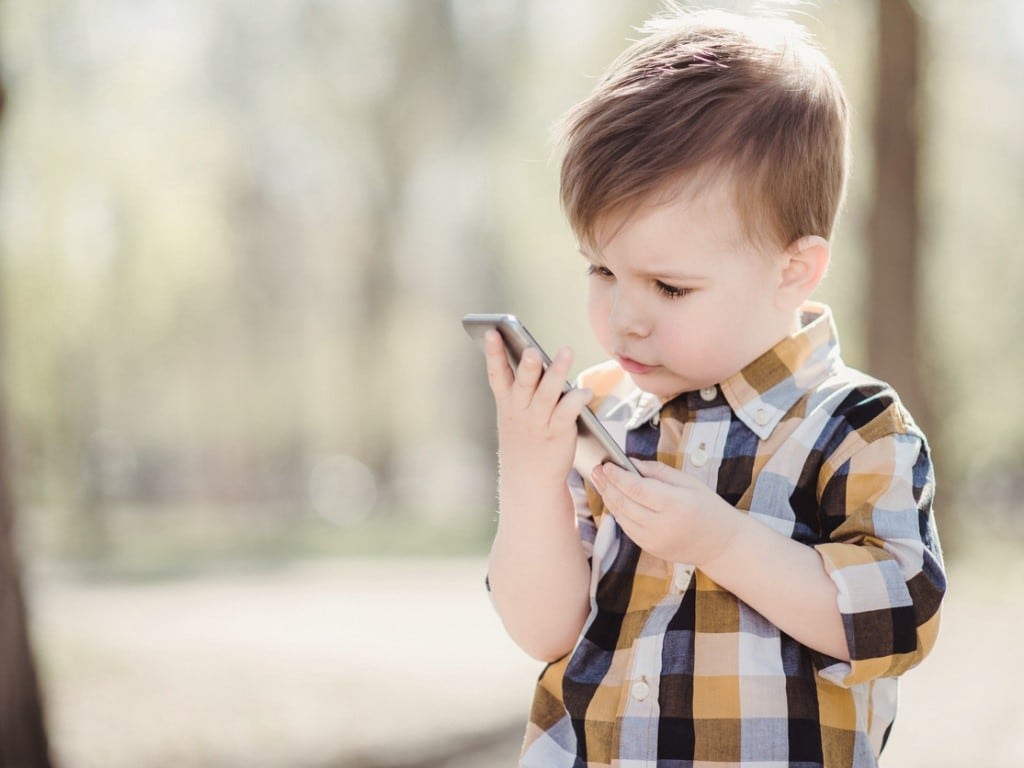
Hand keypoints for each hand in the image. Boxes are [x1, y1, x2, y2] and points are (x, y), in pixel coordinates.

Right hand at [484, 330, 593, 491]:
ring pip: (547, 395)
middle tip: (532, 351)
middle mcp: (520, 411)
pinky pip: (567, 414)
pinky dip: (577, 400)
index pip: (497, 374)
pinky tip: (586, 391)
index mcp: (506, 403)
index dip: (493, 353)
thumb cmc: (524, 438)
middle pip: (523, 384)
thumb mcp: (514, 413)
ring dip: (557, 374)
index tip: (492, 332)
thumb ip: (521, 387)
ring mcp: (538, 423)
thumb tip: (533, 355)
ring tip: (566, 352)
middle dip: (528, 368)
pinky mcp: (557, 434)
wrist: (529, 480)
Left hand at [590, 459, 741, 565]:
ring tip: (600, 482)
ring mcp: (655, 541)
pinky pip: (627, 528)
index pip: (637, 489)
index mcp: (676, 505)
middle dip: (607, 485)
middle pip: (624, 503)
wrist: (721, 545)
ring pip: (622, 517)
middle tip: (595, 470)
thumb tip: (630, 462)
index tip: (606, 464)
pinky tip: (613, 499)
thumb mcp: (689, 482)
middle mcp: (663, 526)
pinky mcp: (650, 549)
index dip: (618, 476)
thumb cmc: (707, 507)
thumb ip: (657, 472)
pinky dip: (618, 513)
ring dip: (608, 498)